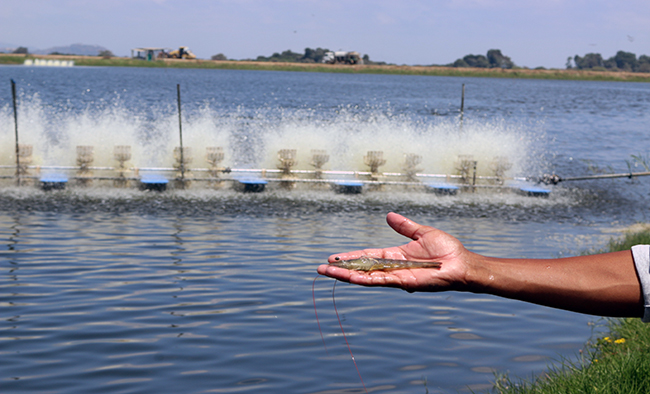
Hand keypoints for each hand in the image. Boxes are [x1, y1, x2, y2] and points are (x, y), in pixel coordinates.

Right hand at [317, 212, 474, 291]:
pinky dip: (362, 279)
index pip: (367, 256)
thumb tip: (389, 215)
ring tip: (326, 272)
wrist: (462, 263)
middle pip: (361, 269)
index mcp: (394, 256)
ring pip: (365, 277)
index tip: (333, 256)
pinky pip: (379, 281)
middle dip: (341, 269)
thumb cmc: (447, 250)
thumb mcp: (421, 233)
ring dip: (345, 275)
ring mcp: (396, 277)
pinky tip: (348, 277)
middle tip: (321, 268)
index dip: (350, 257)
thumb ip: (404, 226)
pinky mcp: (403, 283)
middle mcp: (392, 268)